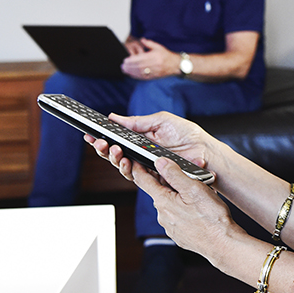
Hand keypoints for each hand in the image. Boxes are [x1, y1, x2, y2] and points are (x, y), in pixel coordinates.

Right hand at [84, 111, 212, 181]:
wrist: (203, 149)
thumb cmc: (186, 133)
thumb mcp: (160, 120)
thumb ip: (136, 122)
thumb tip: (113, 117)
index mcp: (141, 139)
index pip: (117, 139)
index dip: (102, 138)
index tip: (89, 133)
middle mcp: (141, 153)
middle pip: (114, 154)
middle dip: (102, 148)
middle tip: (98, 142)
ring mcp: (146, 165)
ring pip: (121, 166)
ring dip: (112, 158)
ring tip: (112, 149)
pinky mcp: (153, 176)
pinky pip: (135, 176)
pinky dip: (126, 168)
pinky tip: (123, 161)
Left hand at [122, 38, 177, 79]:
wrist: (176, 65)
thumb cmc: (167, 55)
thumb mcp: (159, 47)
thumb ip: (149, 43)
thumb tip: (141, 39)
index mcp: (155, 56)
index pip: (141, 59)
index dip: (132, 60)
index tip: (125, 60)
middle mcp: (154, 64)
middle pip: (139, 66)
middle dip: (129, 66)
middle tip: (122, 65)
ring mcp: (154, 71)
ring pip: (140, 72)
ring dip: (131, 72)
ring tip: (124, 70)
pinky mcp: (154, 76)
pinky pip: (144, 77)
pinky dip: (136, 76)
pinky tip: (131, 75)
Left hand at [134, 157, 240, 256]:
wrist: (223, 244)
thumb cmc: (211, 217)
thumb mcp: (193, 188)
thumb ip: (174, 173)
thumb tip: (159, 162)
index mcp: (163, 201)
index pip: (143, 180)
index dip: (138, 167)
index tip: (136, 159)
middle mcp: (163, 215)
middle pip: (160, 189)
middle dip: (172, 179)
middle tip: (191, 173)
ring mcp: (170, 226)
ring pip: (172, 202)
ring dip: (181, 193)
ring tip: (203, 190)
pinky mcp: (179, 234)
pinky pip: (178, 214)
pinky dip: (186, 206)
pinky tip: (201, 206)